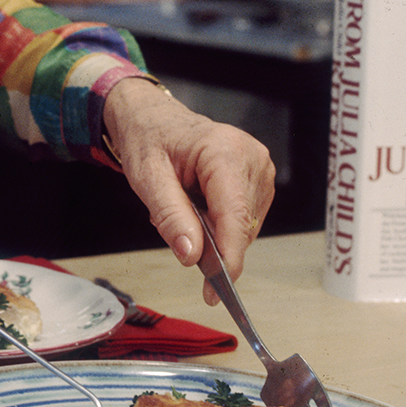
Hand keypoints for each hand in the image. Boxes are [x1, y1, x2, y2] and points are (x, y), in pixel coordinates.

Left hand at [102, 77, 275, 305]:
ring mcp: (259, 167)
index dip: (229, 257)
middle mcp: (251, 157)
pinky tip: (196, 205)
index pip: (235, 216)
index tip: (217, 289)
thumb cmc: (148, 138)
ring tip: (182, 207)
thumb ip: (170, 216)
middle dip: (210, 242)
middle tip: (174, 230)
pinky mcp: (257, 178)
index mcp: (225, 151)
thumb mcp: (146, 177)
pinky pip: (243, 217)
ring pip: (244, 226)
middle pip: (241, 225)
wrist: (152, 118)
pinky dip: (218, 222)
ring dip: (213, 231)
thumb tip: (192, 256)